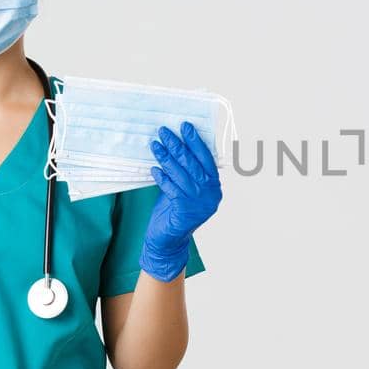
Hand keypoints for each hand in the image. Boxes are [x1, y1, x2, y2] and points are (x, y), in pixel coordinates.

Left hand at [140, 121, 222, 280]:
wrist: (169, 241)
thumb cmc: (175, 212)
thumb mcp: (186, 190)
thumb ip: (187, 173)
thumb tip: (178, 145)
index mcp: (214, 187)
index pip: (206, 159)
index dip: (196, 141)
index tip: (185, 126)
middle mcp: (210, 194)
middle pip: (192, 164)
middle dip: (177, 145)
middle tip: (164, 131)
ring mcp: (198, 203)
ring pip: (180, 173)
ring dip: (166, 157)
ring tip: (155, 144)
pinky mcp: (184, 210)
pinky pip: (171, 188)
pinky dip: (162, 177)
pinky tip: (154, 168)